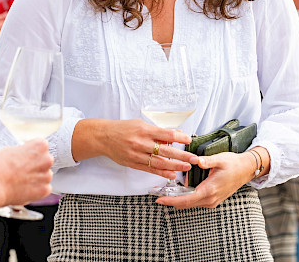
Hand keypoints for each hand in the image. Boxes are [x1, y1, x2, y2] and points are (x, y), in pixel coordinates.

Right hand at [0, 139, 53, 206]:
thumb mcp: (10, 150)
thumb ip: (24, 152)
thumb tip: (25, 156)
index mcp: (40, 145)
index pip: (41, 148)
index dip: (31, 154)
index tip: (24, 159)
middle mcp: (47, 159)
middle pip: (45, 162)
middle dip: (36, 167)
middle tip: (22, 171)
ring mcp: (47, 175)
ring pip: (45, 176)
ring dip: (36, 179)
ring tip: (21, 182)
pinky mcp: (44, 190)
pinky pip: (44, 189)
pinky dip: (36, 191)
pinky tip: (24, 190)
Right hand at [71, 119, 197, 180]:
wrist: (104, 137)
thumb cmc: (124, 129)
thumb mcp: (141, 124)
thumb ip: (157, 131)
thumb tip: (175, 135)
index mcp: (145, 130)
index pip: (167, 134)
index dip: (180, 138)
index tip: (189, 141)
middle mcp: (141, 143)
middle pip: (165, 151)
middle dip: (182, 156)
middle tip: (194, 159)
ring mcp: (137, 155)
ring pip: (159, 162)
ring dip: (174, 166)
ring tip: (186, 167)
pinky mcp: (133, 163)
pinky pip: (150, 170)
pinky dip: (162, 173)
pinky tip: (171, 174)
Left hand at [155, 151, 256, 208]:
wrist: (246, 170)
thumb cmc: (234, 164)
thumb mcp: (220, 159)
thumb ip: (207, 161)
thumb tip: (197, 161)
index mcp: (210, 190)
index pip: (186, 200)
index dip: (171, 201)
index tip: (160, 200)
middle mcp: (210, 198)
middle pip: (186, 204)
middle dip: (171, 201)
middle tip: (158, 196)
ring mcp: (212, 201)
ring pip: (191, 204)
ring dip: (178, 200)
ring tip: (165, 193)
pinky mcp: (213, 199)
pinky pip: (196, 201)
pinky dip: (186, 198)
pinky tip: (179, 192)